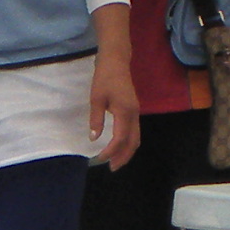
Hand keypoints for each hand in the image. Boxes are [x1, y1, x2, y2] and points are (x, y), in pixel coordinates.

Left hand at [88, 56, 140, 171]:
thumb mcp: (96, 99)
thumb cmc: (104, 78)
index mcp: (125, 112)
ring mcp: (136, 112)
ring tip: (116, 161)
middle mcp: (134, 114)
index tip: (100, 158)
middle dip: (123, 157)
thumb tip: (93, 138)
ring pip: (136, 138)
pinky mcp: (134, 110)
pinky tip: (120, 146)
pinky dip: (129, 142)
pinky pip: (135, 131)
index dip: (111, 151)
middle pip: (133, 142)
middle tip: (112, 168)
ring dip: (127, 151)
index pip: (120, 139)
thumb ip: (96, 120)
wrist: (116, 61)